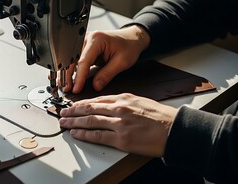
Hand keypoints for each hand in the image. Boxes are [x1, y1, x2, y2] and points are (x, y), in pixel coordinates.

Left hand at [58, 93, 177, 156]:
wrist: (175, 130)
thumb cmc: (161, 118)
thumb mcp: (141, 102)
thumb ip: (124, 102)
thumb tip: (109, 106)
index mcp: (124, 98)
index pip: (96, 100)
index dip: (82, 102)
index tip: (73, 105)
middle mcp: (119, 109)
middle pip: (89, 109)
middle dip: (73, 111)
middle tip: (63, 112)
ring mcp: (119, 124)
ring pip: (90, 121)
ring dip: (74, 122)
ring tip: (64, 123)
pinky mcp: (121, 139)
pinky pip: (97, 136)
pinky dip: (84, 135)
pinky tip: (76, 133)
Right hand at [63, 25, 149, 93]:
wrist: (132, 38)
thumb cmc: (129, 47)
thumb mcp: (122, 62)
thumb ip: (107, 74)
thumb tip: (95, 86)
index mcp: (97, 39)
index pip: (83, 61)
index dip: (79, 76)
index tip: (76, 88)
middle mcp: (87, 38)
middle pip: (73, 59)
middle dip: (68, 75)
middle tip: (67, 89)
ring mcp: (84, 42)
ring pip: (71, 59)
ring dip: (67, 73)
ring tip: (66, 86)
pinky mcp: (84, 47)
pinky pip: (75, 59)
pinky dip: (71, 69)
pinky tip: (67, 78)